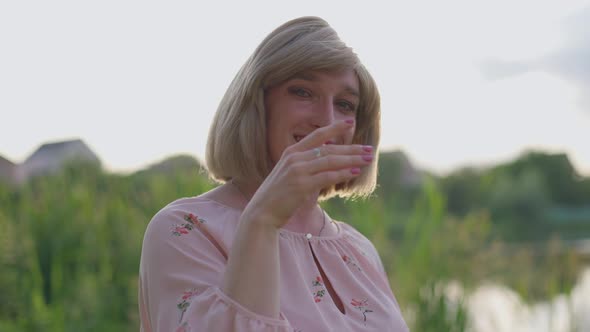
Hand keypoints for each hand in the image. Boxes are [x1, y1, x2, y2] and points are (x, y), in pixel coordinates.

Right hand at [244, 119, 373, 229]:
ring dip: (352, 159)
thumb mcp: (290, 173)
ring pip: (331, 161)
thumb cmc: (278, 195)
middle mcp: (294, 158)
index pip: (317, 135)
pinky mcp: (301, 185)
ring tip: (367, 159)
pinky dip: (342, 173)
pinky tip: (355, 172)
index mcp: (291, 152)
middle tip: (369, 149)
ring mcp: (297, 170)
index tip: (351, 122)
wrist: (262, 212)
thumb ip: (307, 165)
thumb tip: (328, 160)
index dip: (335, 127)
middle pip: (329, 149)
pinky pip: (327, 176)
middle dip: (352, 149)